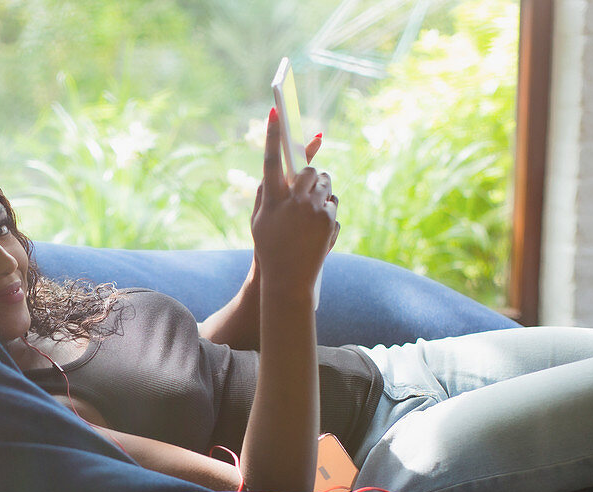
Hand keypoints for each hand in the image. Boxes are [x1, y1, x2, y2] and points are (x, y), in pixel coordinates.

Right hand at [250, 108, 338, 288]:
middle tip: (306, 189)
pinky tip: (318, 226)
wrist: (288, 280)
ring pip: (324, 183)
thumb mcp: (260, 220)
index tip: (276, 110)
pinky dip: (328, 209)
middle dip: (310, 174)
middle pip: (307, 169)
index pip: (271, 160)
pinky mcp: (329, 219)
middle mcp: (293, 201)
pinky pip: (333, 202)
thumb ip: (268, 193)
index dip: (273, 134)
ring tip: (310, 213)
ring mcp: (313, 210)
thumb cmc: (268, 248)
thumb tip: (284, 171)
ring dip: (321, 191)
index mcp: (271, 199)